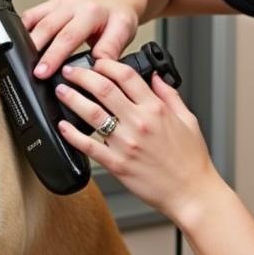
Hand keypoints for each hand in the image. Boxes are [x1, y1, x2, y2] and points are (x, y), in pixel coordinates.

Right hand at [22, 0, 139, 78]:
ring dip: (26, 42)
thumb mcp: (123, 31)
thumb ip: (111, 48)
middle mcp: (72, 5)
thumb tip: (98, 65)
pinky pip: (30, 16)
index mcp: (91, 12)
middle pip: (48, 29)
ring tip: (20, 62)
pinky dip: (21, 30)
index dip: (55, 56)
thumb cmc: (116, 18)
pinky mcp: (48, 5)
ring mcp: (58, 4)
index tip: (44, 73)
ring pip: (35, 21)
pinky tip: (17, 45)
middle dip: (37, 52)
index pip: (69, 36)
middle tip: (32, 73)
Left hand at [54, 58, 217, 219]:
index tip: (98, 62)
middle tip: (70, 71)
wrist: (191, 193)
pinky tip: (62, 126)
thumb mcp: (188, 120)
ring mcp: (126, 144)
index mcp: (156, 109)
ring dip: (72, 98)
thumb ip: (170, 96)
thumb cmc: (191, 161)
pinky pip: (88, 146)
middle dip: (82, 75)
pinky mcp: (116, 164)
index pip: (126, 76)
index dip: (107, 64)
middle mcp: (139, 123)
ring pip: (92, 113)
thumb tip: (156, 77)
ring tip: (62, 91)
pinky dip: (72, 134)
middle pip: (103, 89)